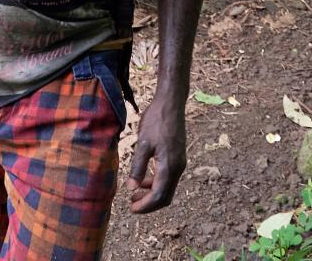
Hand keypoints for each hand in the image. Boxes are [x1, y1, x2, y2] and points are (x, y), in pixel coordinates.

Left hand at [128, 94, 185, 212]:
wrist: (171, 103)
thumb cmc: (156, 120)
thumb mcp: (143, 143)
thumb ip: (138, 166)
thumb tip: (131, 188)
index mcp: (169, 167)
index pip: (159, 196)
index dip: (145, 206)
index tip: (132, 209)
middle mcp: (178, 168)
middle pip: (165, 196)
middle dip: (149, 203)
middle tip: (132, 204)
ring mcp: (179, 163)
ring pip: (167, 187)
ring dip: (152, 193)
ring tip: (135, 192)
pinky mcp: (178, 157)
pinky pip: (168, 177)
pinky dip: (157, 182)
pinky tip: (144, 178)